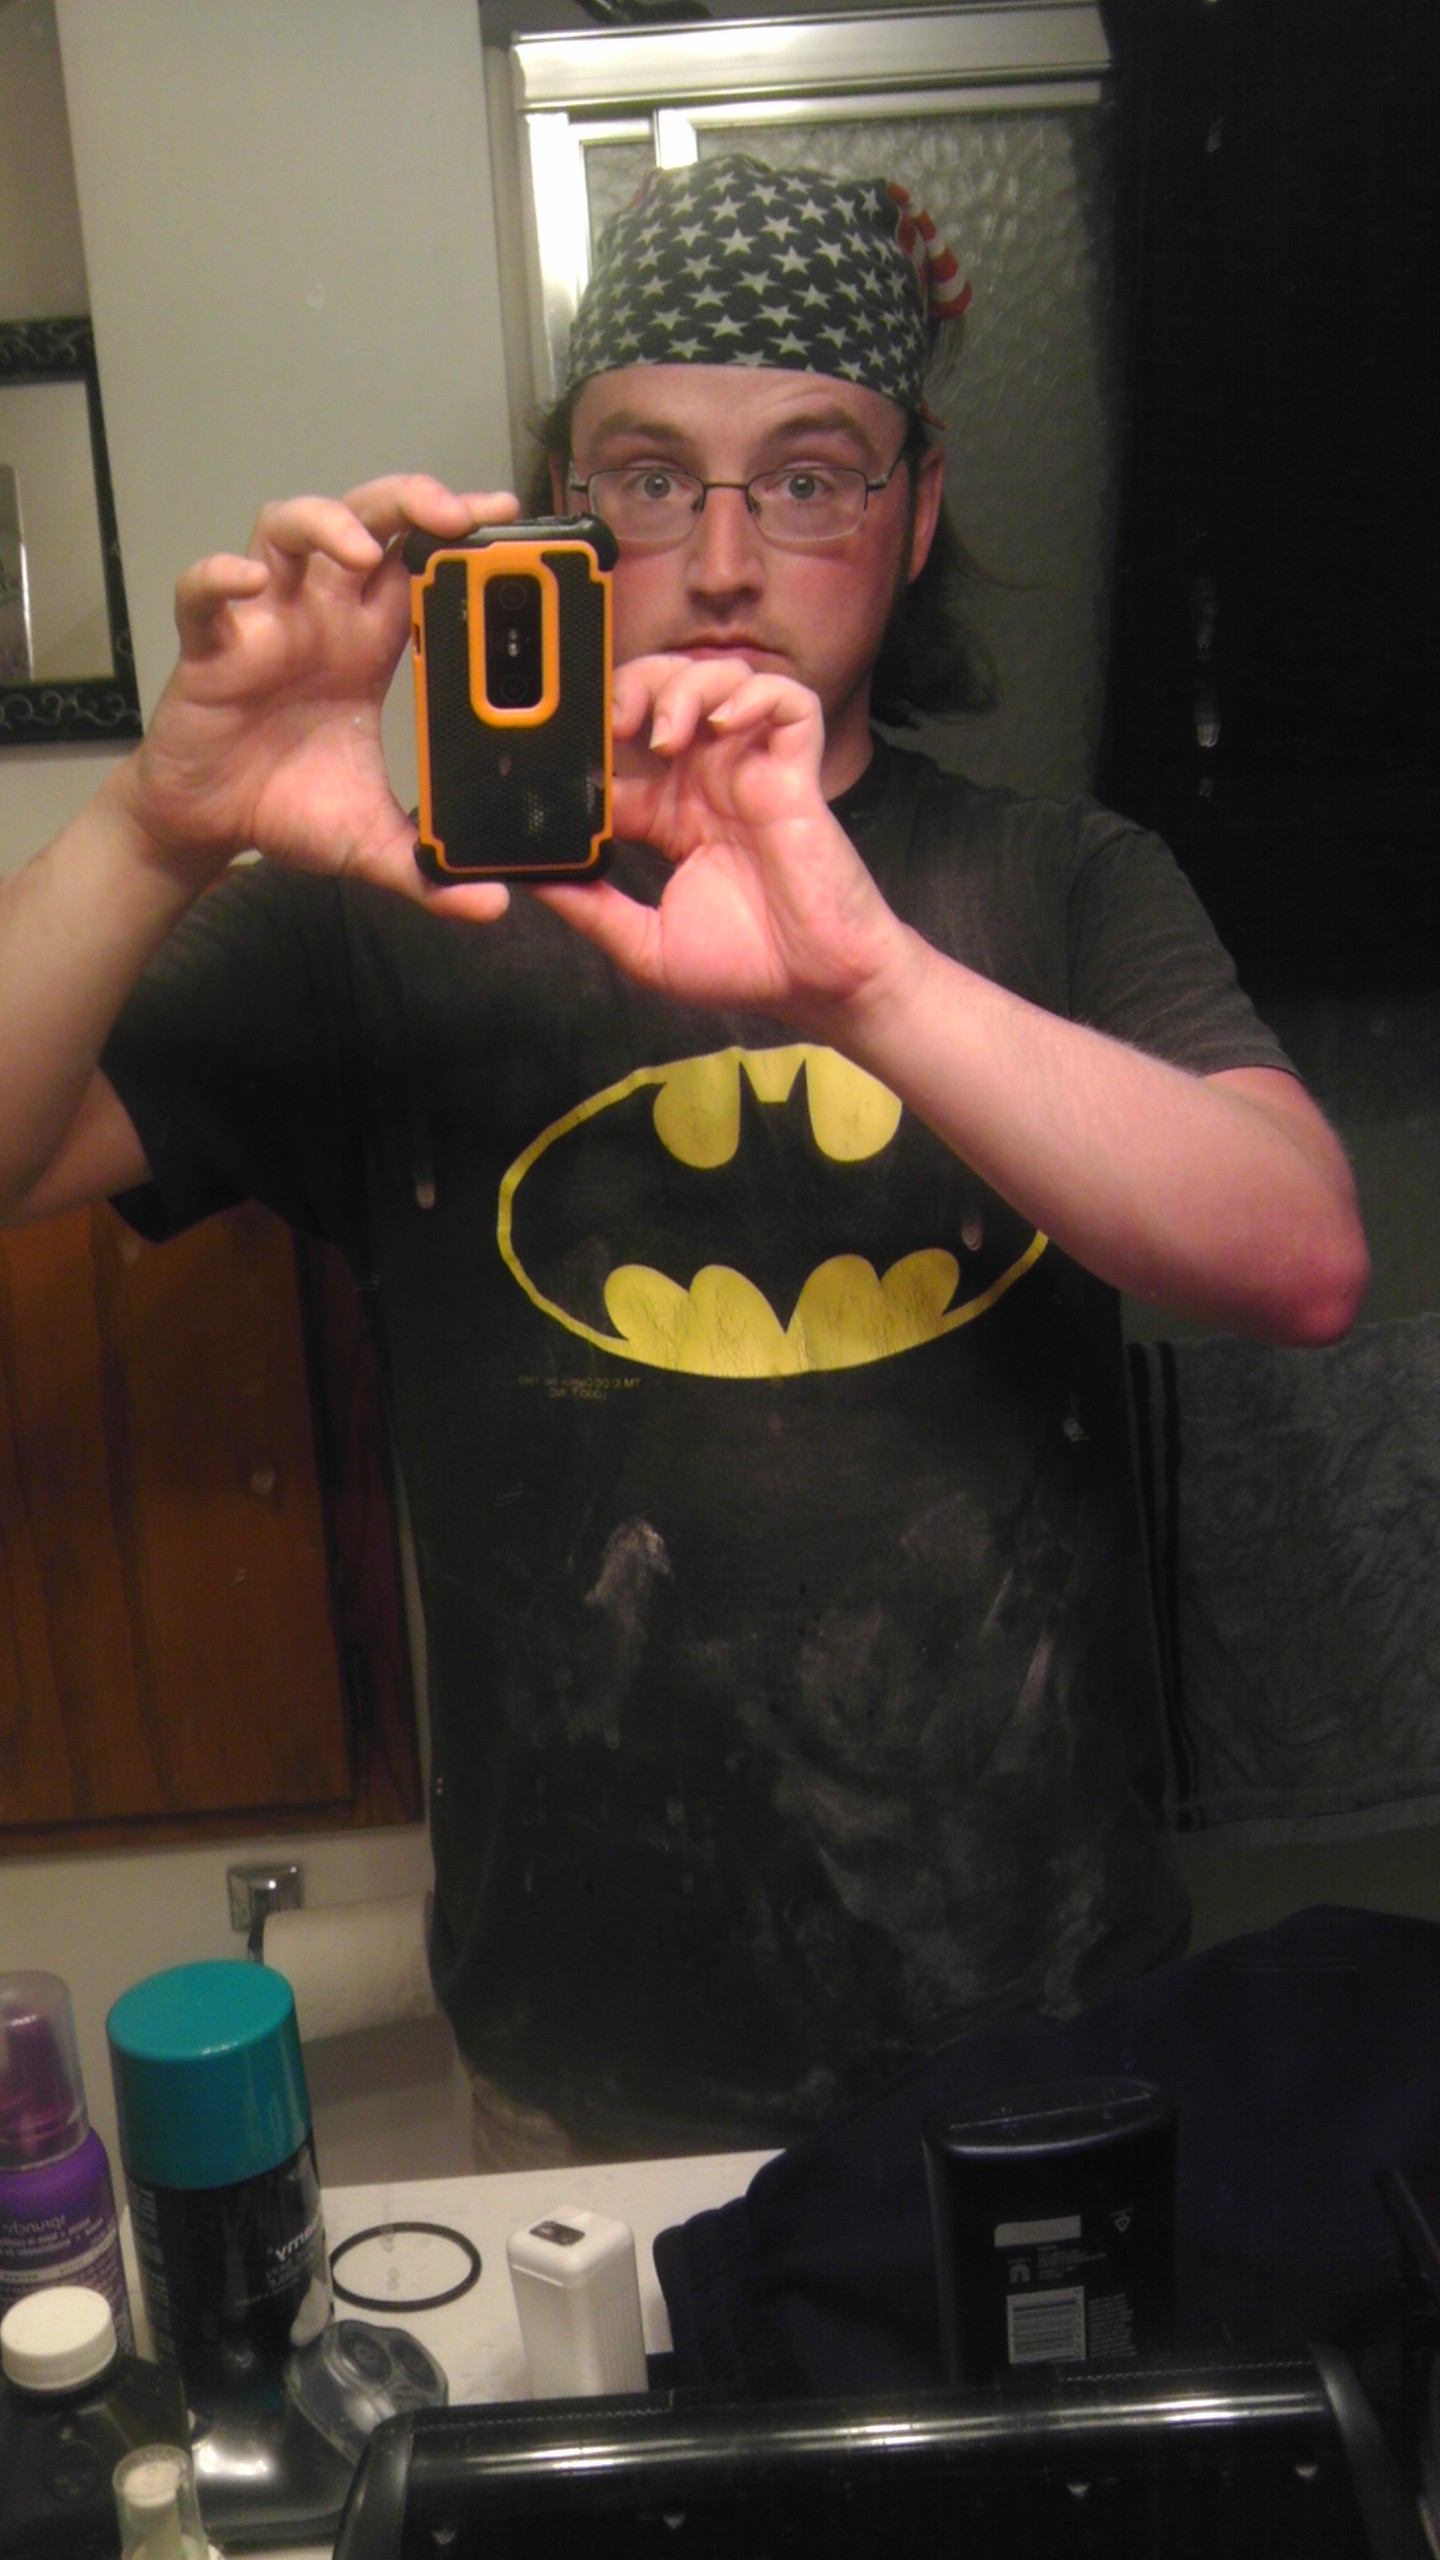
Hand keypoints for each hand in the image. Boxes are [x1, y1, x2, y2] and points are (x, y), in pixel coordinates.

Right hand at [114, 476, 519, 919]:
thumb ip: (430, 870)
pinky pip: (205, 593)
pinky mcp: (210, 647)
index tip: (504, 516)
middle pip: (366, 517)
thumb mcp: (372, 842)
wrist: (211, 827)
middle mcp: (322, 615)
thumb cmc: (288, 807)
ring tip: (362, 548)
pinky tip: (250, 586)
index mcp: (370, 641)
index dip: (458, 530)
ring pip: (288, 528)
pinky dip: (222, 578)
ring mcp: (266, 622)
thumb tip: (495, 908)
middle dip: (407, 499)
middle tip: (451, 515)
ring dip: (326, 522)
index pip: (420, 561)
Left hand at [537, 654, 908, 1026]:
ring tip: (669, 735)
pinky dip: (755, 695)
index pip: (620, 749)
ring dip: (686, 689)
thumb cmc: (745, 966)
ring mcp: (753, 772)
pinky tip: (725, 725)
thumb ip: (591, 909)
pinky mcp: (797, 772)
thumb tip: (534, 879)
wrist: (814, 985)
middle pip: (665, 691)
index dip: (592, 735)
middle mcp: (708, 783)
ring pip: (721, 680)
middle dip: (634, 687)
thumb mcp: (645, 945)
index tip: (567, 754)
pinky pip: (789, 702)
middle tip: (616, 724)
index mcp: (669, 816)